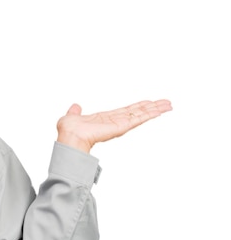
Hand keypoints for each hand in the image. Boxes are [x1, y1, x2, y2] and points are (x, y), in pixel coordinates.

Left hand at [56, 99, 172, 152]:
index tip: (149, 103)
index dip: (138, 107)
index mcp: (106, 119)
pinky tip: (159, 111)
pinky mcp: (121, 127)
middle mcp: (115, 122)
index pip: (126, 111)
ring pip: (141, 115)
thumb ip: (76, 111)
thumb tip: (75, 106)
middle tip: (166, 103)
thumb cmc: (69, 130)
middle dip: (152, 108)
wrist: (70, 136)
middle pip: (138, 112)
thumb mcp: (73, 116)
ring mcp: (120, 125)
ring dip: (155, 110)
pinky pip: (137, 119)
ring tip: (169, 105)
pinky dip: (149, 115)